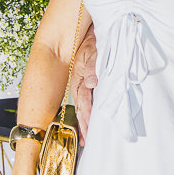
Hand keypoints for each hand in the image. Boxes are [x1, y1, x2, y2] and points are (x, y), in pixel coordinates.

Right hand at [72, 24, 97, 144]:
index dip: (86, 119)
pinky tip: (87, 123)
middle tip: (86, 143)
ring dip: (83, 122)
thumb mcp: (93, 51)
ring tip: (84, 140)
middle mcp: (80, 84)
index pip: (84, 104)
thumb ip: (93, 66)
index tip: (89, 133)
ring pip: (83, 107)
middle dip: (83, 126)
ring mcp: (83, 83)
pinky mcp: (87, 81)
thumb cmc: (93, 40)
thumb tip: (92, 82)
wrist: (90, 30)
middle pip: (81, 109)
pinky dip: (86, 113)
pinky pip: (86, 101)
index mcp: (80, 79)